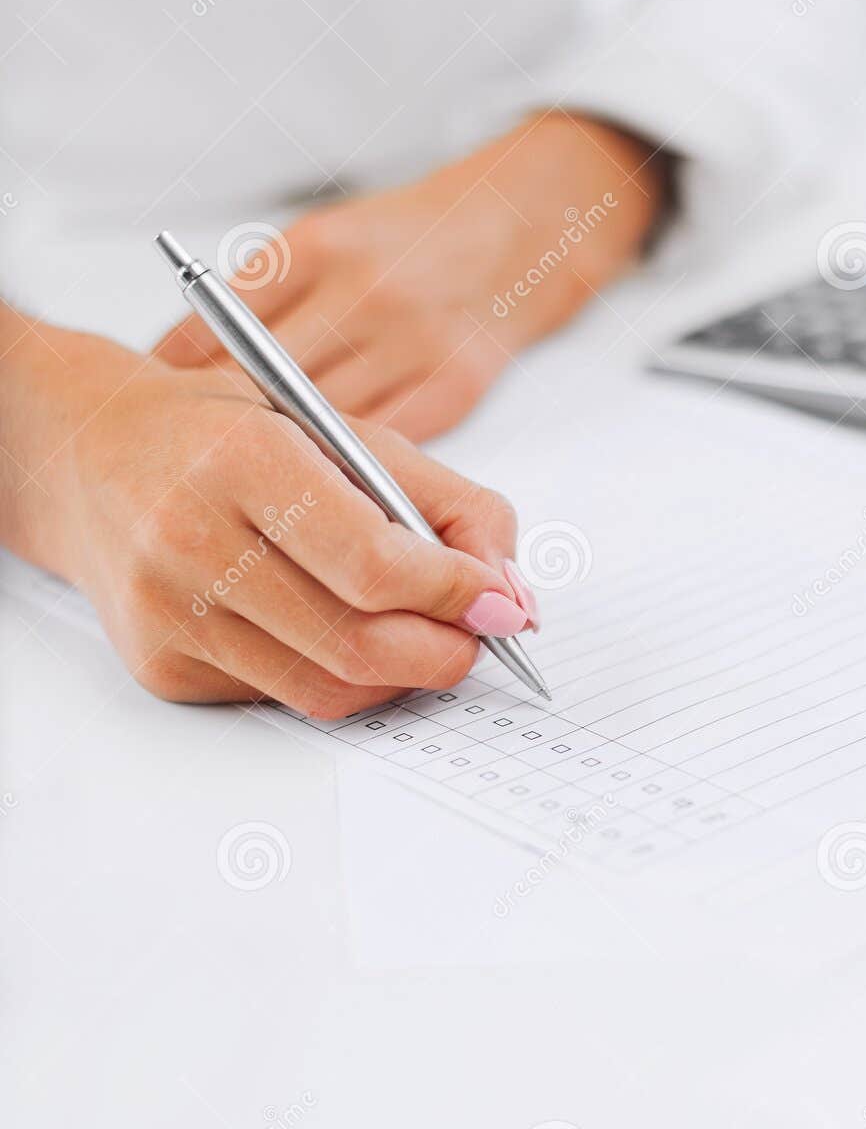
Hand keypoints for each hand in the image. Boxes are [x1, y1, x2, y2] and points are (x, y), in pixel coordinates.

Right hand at [41, 345, 535, 717]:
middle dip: (443, 651)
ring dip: (401, 676)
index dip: (453, 593)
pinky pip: (283, 697)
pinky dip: (338, 678)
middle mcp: (191, 539)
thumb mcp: (346, 432)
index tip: (501, 600)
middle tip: (478, 636)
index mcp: (244, 461)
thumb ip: (445, 501)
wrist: (94, 457)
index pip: (373, 562)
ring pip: (326, 688)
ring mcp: (168, 613)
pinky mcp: (160, 665)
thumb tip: (509, 589)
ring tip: (425, 637)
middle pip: (355, 641)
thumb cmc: (232, 436)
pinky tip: (343, 635)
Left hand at [153, 110, 666, 440]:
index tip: (150, 416)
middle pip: (263, 386)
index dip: (176, 384)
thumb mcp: (325, 241)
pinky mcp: (453, 384)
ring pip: (324, 427)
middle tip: (185, 472)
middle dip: (219, 434)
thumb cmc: (408, 241)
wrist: (519, 226)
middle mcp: (362, 292)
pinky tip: (324, 490)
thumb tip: (176, 368)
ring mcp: (411, 341)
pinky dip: (350, 473)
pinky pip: (385, 446)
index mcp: (317, 248)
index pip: (217, 329)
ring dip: (284, 464)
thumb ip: (261, 297)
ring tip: (246, 495)